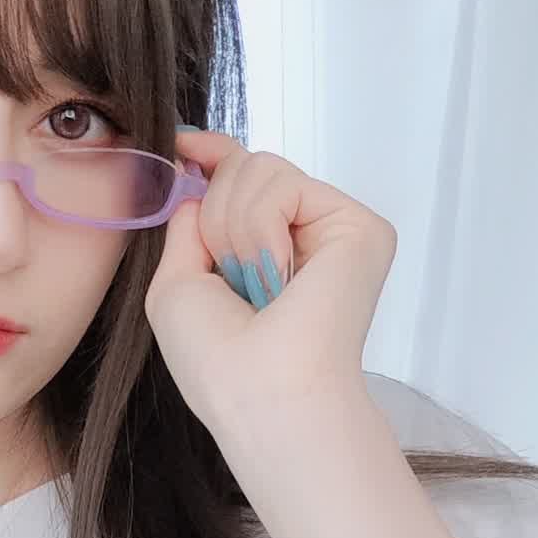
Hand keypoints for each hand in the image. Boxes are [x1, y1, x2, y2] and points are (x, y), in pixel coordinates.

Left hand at [143, 127, 396, 437]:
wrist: (260, 392)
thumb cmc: (217, 361)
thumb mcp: (177, 283)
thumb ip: (188, 223)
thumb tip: (197, 168)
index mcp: (268, 253)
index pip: (244, 181)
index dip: (213, 157)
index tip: (182, 145)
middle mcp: (306, 237)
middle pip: (246, 167)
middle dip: (216, 215)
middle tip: (229, 277)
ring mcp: (335, 229)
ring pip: (260, 168)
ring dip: (233, 229)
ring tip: (255, 286)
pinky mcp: (360, 226)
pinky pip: (283, 184)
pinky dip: (259, 230)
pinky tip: (278, 276)